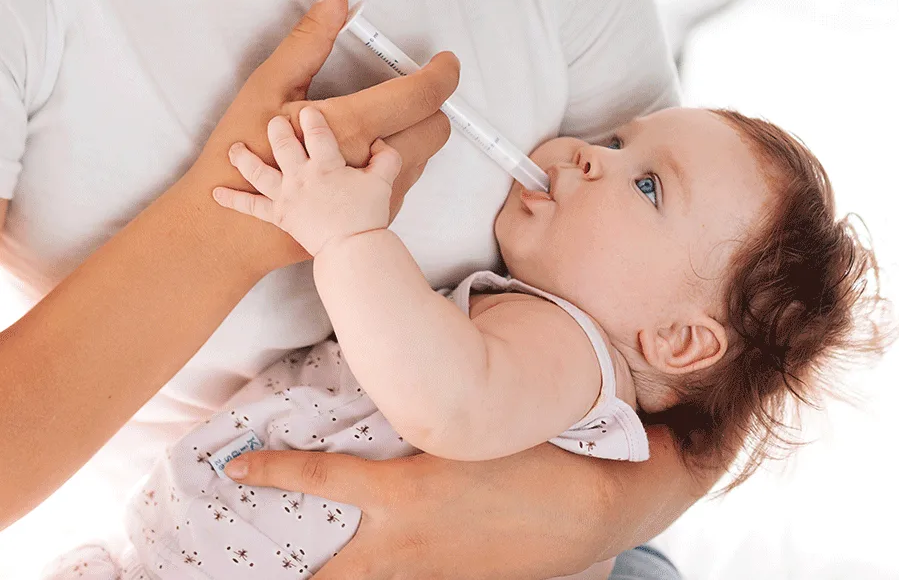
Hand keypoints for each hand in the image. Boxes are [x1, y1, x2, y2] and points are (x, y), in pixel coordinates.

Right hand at [180, 0, 458, 275]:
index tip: (444, 62)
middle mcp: (371, 165)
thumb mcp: (269, 85)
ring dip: (410, 133)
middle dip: (428, 105)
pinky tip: (359, 152)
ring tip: (373, 122)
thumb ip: (312, 35)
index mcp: (350, 127)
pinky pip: (403, 179)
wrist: (228, 229)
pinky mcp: (374, 216)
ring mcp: (376, 196)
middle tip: (407, 90)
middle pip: (435, 128)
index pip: (421, 97)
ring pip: (422, 155)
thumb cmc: (242, 152)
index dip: (442, 74)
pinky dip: (393, 159)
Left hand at [213, 106, 402, 255]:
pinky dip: (232, 200)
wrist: (350, 249)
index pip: (316, 132)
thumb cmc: (366, 217)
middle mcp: (301, 176)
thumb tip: (381, 144)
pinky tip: (217, 193)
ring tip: (234, 148)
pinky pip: (251, 206)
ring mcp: (286, 196)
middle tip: (275, 121)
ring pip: (258, 171)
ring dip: (244, 158)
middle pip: (283, 144)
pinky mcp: (278, 215)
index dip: (311, 118)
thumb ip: (386, 158)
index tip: (308, 110)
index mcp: (326, 165)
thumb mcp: (384, 182)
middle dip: (277, 128)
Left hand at [223, 447, 609, 579]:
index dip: (271, 473)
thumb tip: (393, 409)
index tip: (236, 468)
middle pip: (325, 576)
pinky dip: (382, 576)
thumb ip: (422, 428)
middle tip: (250, 564)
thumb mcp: (470, 435)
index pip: (318, 481)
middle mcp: (402, 544)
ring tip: (309, 569)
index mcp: (402, 497)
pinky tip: (380, 564)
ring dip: (335, 576)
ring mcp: (427, 572)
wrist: (587, 512)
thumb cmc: (532, 461)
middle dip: (289, 576)